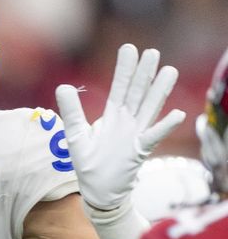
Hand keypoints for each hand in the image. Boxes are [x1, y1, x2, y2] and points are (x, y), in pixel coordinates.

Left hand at [55, 44, 185, 210]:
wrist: (98, 191)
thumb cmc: (89, 163)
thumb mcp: (76, 134)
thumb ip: (71, 111)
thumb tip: (63, 86)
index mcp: (112, 116)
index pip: (119, 88)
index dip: (124, 69)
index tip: (129, 48)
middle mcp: (127, 122)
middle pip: (137, 94)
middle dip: (143, 74)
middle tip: (151, 52)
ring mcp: (135, 136)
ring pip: (149, 110)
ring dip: (159, 92)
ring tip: (169, 71)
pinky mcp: (138, 152)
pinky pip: (152, 137)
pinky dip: (164, 127)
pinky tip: (177, 114)